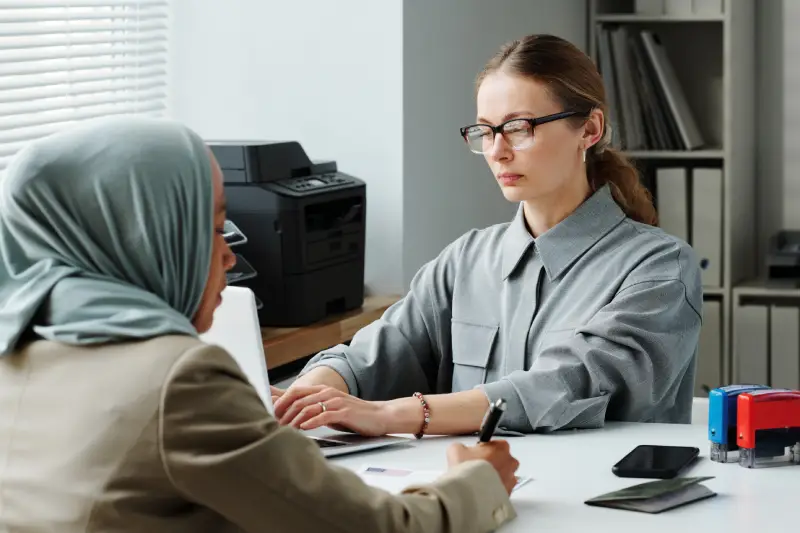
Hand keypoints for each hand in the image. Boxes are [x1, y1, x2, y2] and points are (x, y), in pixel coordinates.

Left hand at [273, 385, 389, 436]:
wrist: (379, 415)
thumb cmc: (352, 415)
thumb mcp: (329, 410)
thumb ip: (312, 410)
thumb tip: (291, 415)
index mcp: (322, 391)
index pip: (294, 392)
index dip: (280, 402)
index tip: (269, 414)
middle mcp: (327, 393)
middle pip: (298, 399)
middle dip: (283, 412)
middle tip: (274, 425)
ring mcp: (336, 401)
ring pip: (309, 407)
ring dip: (294, 419)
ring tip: (285, 429)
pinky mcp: (344, 412)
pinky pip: (324, 415)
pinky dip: (312, 422)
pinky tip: (304, 428)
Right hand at [446, 440, 519, 494]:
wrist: (470, 492)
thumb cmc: (467, 468)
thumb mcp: (456, 449)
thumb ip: (461, 447)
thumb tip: (460, 450)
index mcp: (501, 447)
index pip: (495, 444)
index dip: (483, 449)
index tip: (475, 455)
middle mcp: (510, 462)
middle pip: (503, 460)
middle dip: (493, 463)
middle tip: (477, 468)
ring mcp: (511, 479)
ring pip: (505, 476)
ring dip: (494, 478)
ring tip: (479, 482)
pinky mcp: (509, 494)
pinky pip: (502, 490)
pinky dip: (494, 491)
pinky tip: (482, 491)